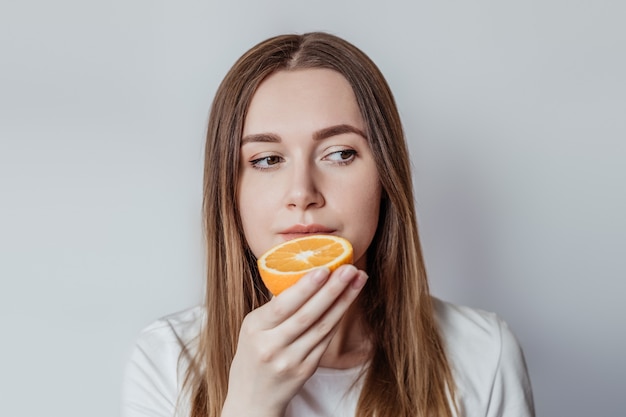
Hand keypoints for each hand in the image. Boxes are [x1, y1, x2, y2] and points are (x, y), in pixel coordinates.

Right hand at [220, 264, 367, 416]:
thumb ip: (275, 306)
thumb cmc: (252, 354)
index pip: (283, 306)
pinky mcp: (305, 371)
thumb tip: (301, 273)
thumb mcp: (253, 328)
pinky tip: (348, 301)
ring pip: (322, 327)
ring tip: (357, 279)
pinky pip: (325, 340)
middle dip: (331, 290)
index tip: (324, 268)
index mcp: (254, 329)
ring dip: (343, 301)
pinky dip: (337, 318)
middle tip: (349, 269)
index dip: (305, 288)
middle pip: (307, 315)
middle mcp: (271, 346)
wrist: (251, 398)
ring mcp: (290, 361)